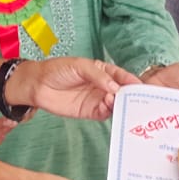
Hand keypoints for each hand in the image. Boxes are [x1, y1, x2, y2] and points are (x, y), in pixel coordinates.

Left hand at [18, 57, 135, 120]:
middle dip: (129, 95)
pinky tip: (109, 106)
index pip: (121, 76)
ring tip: (116, 99)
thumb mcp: (80, 66)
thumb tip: (115, 87)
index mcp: (102, 71)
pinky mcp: (89, 112)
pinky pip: (103, 113)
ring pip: (114, 103)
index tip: (140, 85)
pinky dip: (109, 111)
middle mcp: (102, 86)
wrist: (38, 84)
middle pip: (121, 91)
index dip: (131, 80)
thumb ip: (98, 75)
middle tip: (135, 98)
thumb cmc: (57, 69)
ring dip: (118, 103)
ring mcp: (96, 99)